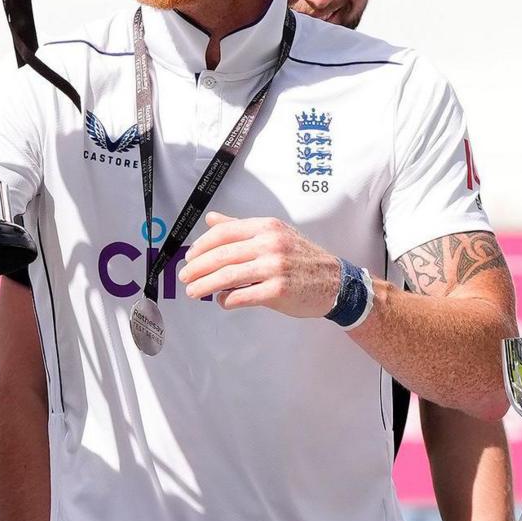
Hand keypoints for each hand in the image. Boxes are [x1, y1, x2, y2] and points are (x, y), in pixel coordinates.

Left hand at [176, 212, 347, 317]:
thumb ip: (241, 227)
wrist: (336, 282)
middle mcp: (270, 244)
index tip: (190, 256)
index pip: (224, 233)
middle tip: (185, 277)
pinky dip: (227, 300)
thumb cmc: (303, 259)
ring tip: (194, 291)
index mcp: (267, 227)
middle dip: (197, 268)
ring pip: (227, 276)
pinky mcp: (277, 291)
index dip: (201, 246)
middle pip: (221, 255)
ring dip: (205, 285)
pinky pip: (242, 296)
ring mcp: (274, 268)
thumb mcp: (275, 234)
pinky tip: (222, 301)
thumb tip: (211, 219)